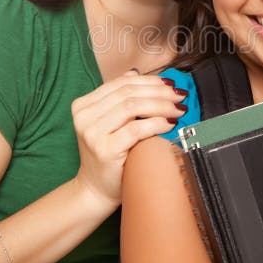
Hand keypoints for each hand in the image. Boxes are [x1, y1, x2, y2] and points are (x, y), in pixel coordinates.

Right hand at [71, 70, 185, 207]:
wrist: (95, 190)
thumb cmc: (108, 155)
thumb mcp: (109, 122)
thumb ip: (118, 98)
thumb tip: (136, 72)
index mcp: (83, 105)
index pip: (121, 83)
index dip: (149, 81)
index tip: (171, 83)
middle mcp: (84, 116)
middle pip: (128, 93)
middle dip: (159, 92)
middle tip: (180, 95)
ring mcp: (92, 133)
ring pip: (132, 107)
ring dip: (161, 105)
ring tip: (178, 109)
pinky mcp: (104, 149)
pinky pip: (136, 129)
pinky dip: (156, 123)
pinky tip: (169, 125)